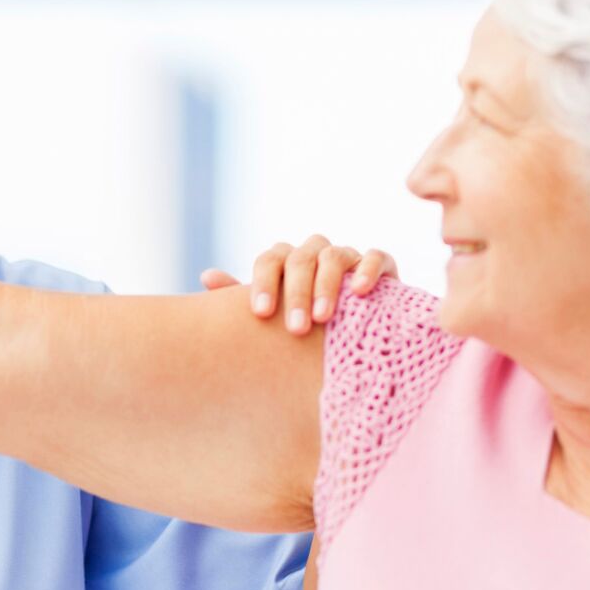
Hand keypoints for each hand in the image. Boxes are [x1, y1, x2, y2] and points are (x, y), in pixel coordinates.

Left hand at [200, 236, 397, 334]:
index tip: (261, 314)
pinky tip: (360, 293)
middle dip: (296, 293)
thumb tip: (207, 276)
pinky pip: (376, 257)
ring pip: (334, 256)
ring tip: (322, 318)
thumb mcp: (274, 315)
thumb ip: (242, 298)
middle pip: (301, 258)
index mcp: (286, 262)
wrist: (353, 335)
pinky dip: (368, 270)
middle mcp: (315, 254)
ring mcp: (348, 257)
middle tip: (295, 328)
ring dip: (326, 285)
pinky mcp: (382, 266)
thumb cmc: (303, 324)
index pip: (270, 260)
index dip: (263, 283)